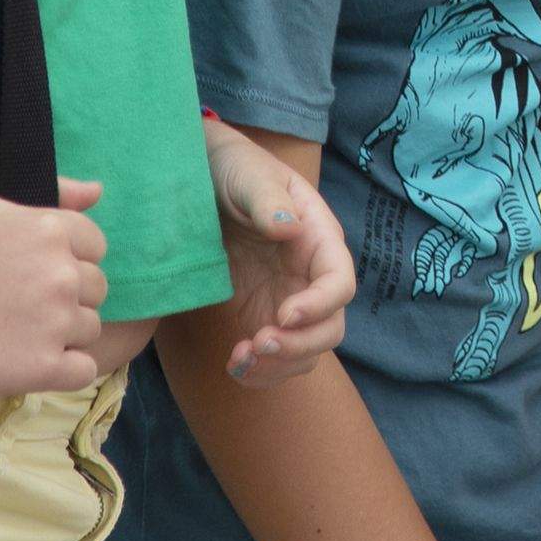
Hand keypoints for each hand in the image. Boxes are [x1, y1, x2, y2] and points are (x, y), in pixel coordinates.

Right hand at [0, 178, 109, 398]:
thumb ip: (55, 196)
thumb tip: (98, 192)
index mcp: (53, 231)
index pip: (96, 247)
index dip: (69, 260)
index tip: (35, 272)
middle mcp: (63, 274)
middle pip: (96, 289)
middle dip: (67, 296)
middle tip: (22, 305)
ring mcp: (56, 322)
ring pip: (91, 328)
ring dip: (64, 333)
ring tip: (20, 332)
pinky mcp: (45, 366)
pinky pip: (84, 369)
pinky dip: (64, 369)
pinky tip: (33, 361)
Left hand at [205, 120, 354, 386]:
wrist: (202, 180)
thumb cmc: (233, 169)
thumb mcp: (248, 174)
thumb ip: (268, 199)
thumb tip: (288, 227)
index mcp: (319, 238)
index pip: (339, 281)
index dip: (320, 305)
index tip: (283, 314)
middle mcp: (311, 276)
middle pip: (330, 327)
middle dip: (299, 345)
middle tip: (258, 343)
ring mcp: (288, 300)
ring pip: (306, 351)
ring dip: (278, 366)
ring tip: (239, 360)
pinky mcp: (262, 317)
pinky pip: (275, 358)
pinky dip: (259, 371)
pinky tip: (233, 365)